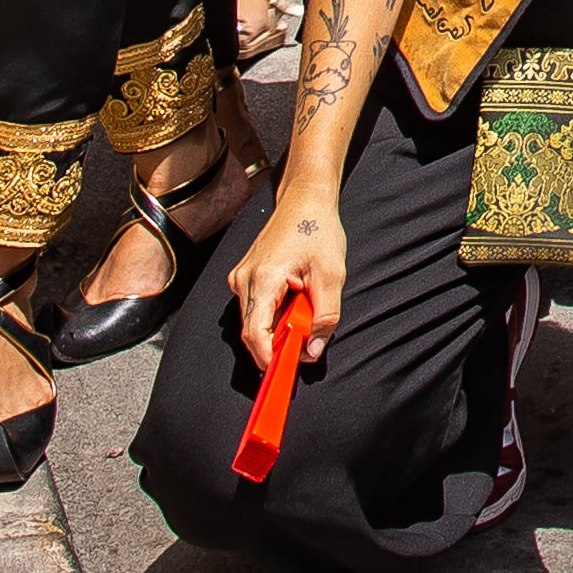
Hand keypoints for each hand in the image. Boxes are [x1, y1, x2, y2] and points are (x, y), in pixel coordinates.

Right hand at [227, 193, 349, 345]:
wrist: (305, 199)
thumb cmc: (318, 230)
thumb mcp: (332, 276)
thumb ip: (324, 317)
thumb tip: (312, 351)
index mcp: (263, 279)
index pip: (254, 333)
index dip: (267, 358)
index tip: (282, 373)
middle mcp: (244, 280)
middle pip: (252, 330)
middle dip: (277, 344)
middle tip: (306, 341)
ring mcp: (241, 278)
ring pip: (253, 320)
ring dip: (278, 326)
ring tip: (304, 309)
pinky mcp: (244, 276)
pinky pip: (254, 307)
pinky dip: (273, 314)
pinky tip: (294, 300)